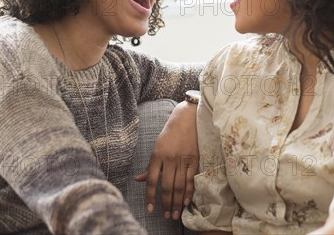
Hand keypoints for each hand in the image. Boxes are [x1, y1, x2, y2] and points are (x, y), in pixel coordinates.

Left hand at [134, 101, 198, 219]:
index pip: (152, 181)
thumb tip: (139, 179)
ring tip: (175, 214)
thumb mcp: (157, 147)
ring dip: (177, 202)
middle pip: (166, 186)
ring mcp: (183, 160)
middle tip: (166, 216)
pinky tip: (186, 201)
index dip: (151, 197)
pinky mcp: (194, 159)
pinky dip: (189, 191)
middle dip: (166, 203)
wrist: (188, 118)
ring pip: (179, 185)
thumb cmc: (170, 133)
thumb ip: (150, 165)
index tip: (150, 209)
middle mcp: (169, 159)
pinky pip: (191, 179)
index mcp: (157, 156)